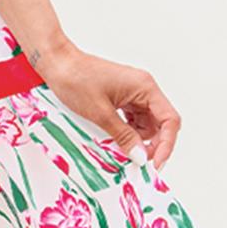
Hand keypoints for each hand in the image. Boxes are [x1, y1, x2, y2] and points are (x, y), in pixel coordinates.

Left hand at [32, 41, 181, 169]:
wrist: (57, 64)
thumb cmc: (76, 80)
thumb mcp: (100, 113)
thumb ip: (123, 136)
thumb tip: (141, 156)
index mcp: (144, 87)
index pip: (169, 119)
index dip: (167, 144)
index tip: (156, 163)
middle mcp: (143, 89)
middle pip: (160, 123)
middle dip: (152, 144)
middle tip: (137, 161)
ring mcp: (133, 93)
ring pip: (146, 123)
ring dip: (137, 139)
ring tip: (120, 149)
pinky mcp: (122, 98)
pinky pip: (133, 119)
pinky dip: (127, 131)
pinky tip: (114, 139)